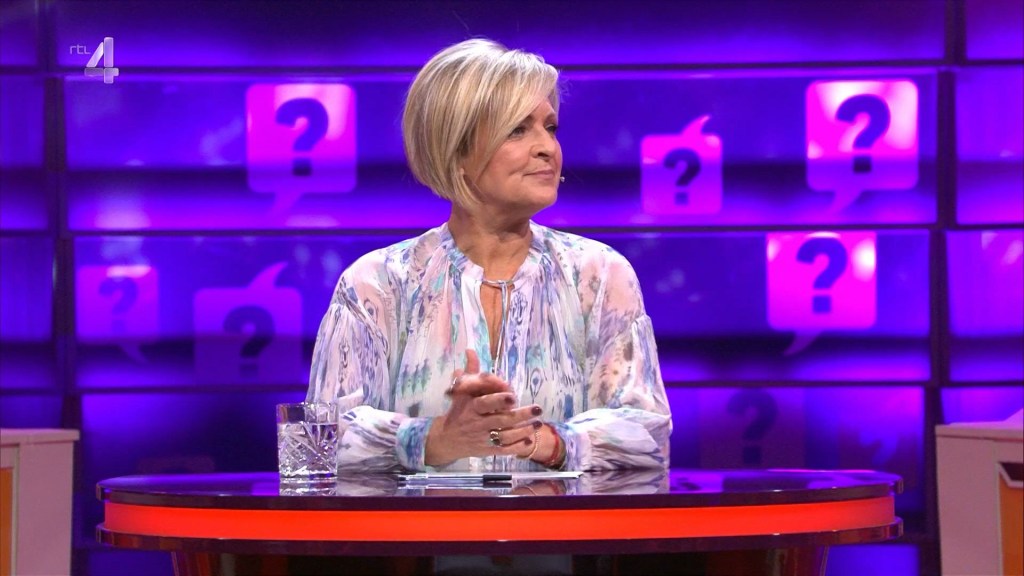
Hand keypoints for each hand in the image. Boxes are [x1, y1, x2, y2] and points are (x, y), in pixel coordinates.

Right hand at [425, 350, 541, 466]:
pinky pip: (504, 450)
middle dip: (520, 415)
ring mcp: (483, 438)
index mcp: (471, 407)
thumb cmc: (457, 411)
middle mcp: (477, 423)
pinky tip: (529, 440)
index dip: (498, 401)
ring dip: (523, 430)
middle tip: (537, 408)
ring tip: (538, 423)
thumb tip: (471, 350)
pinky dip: (517, 447)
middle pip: (500, 420)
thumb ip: (470, 371)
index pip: (484, 403)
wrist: (446, 439)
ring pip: (505, 436)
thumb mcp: (460, 391)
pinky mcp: (487, 450)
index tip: (512, 396)